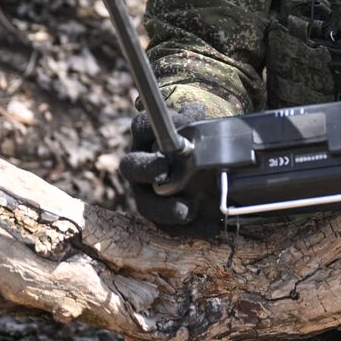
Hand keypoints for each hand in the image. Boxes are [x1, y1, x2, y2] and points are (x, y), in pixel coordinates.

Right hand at [119, 102, 216, 232]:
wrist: (207, 168)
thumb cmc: (197, 142)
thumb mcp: (198, 128)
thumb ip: (196, 121)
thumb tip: (195, 112)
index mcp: (149, 136)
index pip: (142, 126)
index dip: (149, 129)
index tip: (167, 135)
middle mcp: (141, 163)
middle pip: (131, 167)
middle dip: (146, 170)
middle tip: (163, 172)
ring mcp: (146, 191)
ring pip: (145, 204)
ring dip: (167, 209)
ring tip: (190, 211)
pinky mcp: (159, 214)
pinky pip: (165, 226)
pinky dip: (187, 229)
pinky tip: (209, 228)